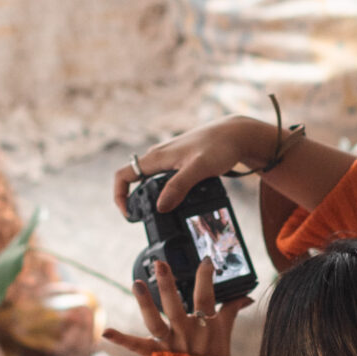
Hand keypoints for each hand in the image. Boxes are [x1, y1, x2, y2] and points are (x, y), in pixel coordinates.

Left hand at [103, 253, 249, 355]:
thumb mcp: (225, 336)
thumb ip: (231, 312)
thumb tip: (246, 296)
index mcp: (206, 327)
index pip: (206, 297)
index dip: (206, 277)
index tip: (205, 259)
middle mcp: (186, 334)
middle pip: (176, 306)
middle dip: (168, 284)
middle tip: (160, 264)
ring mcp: (170, 345)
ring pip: (156, 321)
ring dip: (145, 303)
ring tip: (136, 283)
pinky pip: (136, 346)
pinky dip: (121, 339)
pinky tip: (105, 331)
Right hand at [114, 116, 270, 217]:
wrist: (237, 134)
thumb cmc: (219, 147)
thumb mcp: (199, 168)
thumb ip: (179, 186)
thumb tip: (160, 207)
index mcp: (156, 157)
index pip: (123, 175)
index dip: (119, 196)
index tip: (130, 214)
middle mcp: (159, 157)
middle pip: (136, 181)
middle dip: (137, 201)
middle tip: (150, 220)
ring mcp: (170, 159)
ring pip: (152, 181)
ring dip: (154, 198)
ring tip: (166, 216)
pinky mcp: (181, 163)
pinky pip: (166, 180)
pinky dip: (168, 193)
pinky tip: (182, 203)